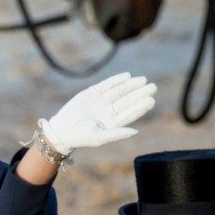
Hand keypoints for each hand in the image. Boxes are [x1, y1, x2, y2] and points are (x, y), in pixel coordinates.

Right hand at [39, 72, 156, 154]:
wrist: (61, 130)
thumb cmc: (80, 137)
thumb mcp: (100, 137)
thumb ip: (118, 134)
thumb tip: (136, 132)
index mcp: (112, 123)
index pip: (130, 113)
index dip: (140, 107)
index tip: (151, 101)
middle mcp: (108, 111)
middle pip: (127, 100)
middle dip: (139, 94)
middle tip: (153, 87)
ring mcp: (100, 101)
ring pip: (119, 91)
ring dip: (131, 86)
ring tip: (143, 80)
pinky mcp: (91, 93)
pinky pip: (106, 85)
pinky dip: (116, 80)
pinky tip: (127, 76)